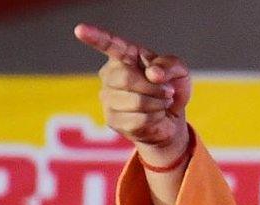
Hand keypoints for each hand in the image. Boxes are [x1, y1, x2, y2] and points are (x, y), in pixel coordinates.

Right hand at [74, 23, 191, 165]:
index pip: (109, 44)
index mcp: (125, 56)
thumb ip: (169, 66)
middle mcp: (110, 75)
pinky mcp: (112, 119)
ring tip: (162, 103)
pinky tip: (155, 116)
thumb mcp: (179, 72)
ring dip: (157, 104)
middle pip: (126, 78)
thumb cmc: (171, 88)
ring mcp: (108, 98)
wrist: (171, 119)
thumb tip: (153, 74)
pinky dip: (155, 118)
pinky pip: (138, 119)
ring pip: (134, 101)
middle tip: (168, 92)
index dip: (95, 37)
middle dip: (154, 88)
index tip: (80, 30)